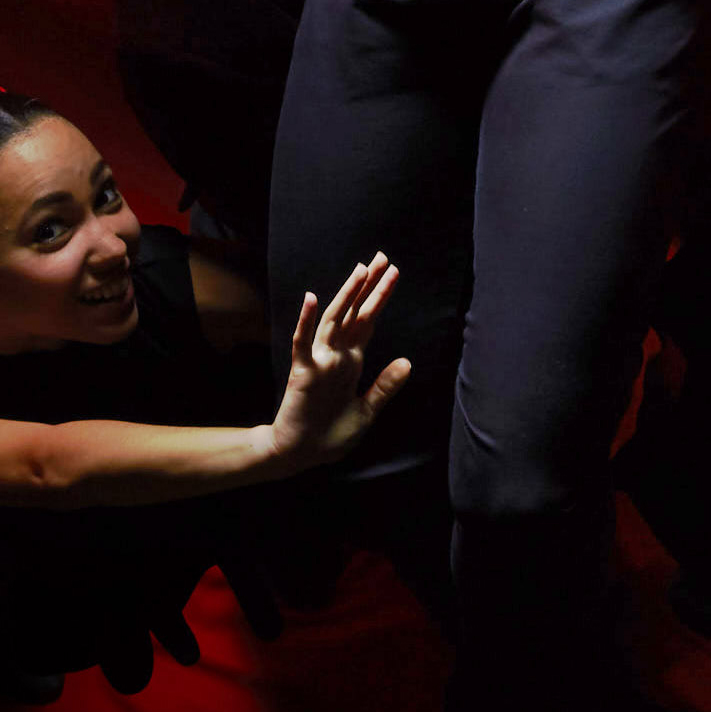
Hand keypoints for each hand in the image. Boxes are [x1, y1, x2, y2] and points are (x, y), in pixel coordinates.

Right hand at [267, 255, 412, 468]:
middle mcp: (336, 355)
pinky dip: (305, 321)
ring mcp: (319, 361)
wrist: (302, 455)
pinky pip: (302, 344)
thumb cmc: (332, 433)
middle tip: (382, 256)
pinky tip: (311, 299)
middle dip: (368, 286)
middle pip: (354, 313)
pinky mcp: (303, 373)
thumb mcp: (368, 411)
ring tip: (361, 270)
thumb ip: (385, 386)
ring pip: (334, 321)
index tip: (392, 271)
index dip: (380, 296)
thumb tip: (408, 361)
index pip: (368, 321)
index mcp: (352, 361)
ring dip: (346, 296)